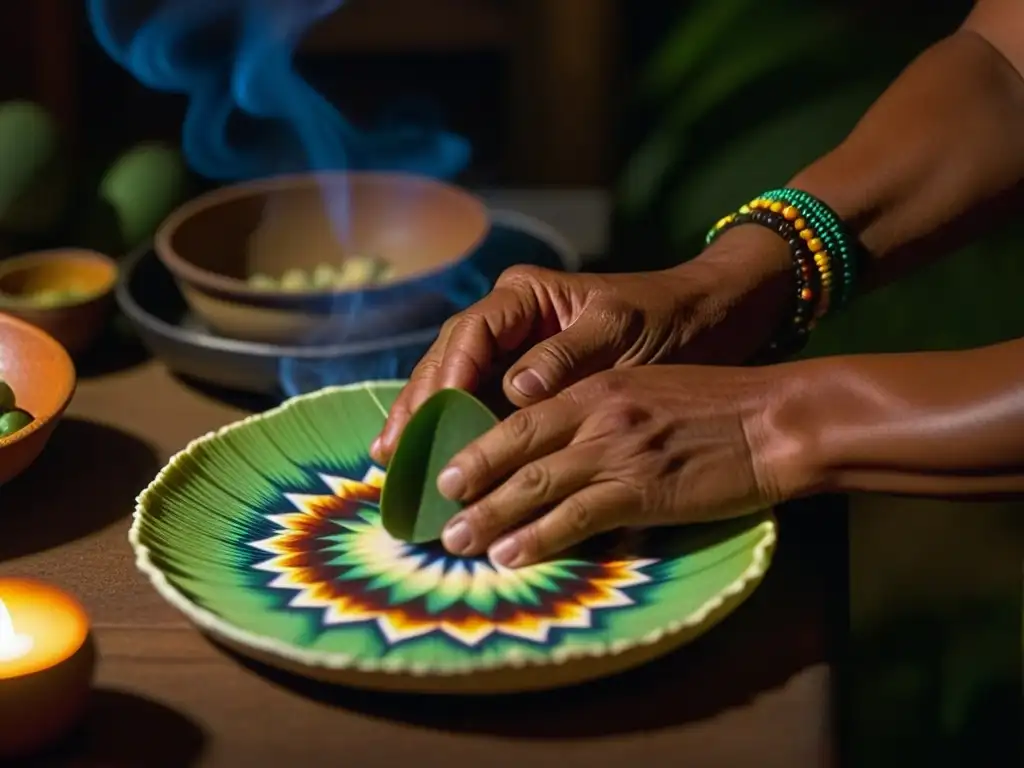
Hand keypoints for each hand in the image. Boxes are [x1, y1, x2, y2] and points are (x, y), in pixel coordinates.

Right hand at [371, 226, 793, 463]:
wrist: (708, 321)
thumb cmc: (668, 319)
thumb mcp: (622, 332)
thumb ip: (568, 357)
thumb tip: (513, 390)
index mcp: (527, 295)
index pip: (470, 334)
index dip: (444, 378)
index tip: (428, 421)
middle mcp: (512, 318)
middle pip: (449, 359)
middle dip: (419, 404)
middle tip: (389, 451)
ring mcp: (516, 347)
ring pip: (457, 382)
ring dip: (428, 420)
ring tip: (394, 459)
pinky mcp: (529, 378)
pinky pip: (483, 402)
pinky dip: (462, 430)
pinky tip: (439, 458)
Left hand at [433, 364, 813, 567]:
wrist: (773, 422)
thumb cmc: (715, 406)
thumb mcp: (645, 391)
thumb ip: (598, 413)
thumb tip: (559, 450)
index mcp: (595, 389)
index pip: (519, 418)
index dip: (477, 447)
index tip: (447, 472)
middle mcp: (595, 415)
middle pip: (513, 450)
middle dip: (469, 483)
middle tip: (435, 512)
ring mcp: (616, 452)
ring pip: (534, 485)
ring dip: (489, 517)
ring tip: (456, 541)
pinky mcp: (641, 490)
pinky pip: (576, 517)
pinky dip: (538, 537)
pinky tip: (511, 555)